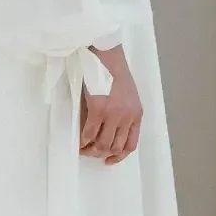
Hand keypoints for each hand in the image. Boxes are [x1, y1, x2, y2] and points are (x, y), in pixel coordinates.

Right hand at [79, 45, 142, 163]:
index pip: (130, 145)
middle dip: (101, 153)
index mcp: (136, 114)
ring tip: (83, 148)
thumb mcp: (127, 95)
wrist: (107, 56)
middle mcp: (127, 117)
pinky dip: (83, 140)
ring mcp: (113, 115)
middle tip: (90, 152)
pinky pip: (89, 133)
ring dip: (91, 150)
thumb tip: (108, 131)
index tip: (109, 160)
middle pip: (115, 147)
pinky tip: (79, 140)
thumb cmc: (114, 72)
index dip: (119, 156)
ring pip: (102, 144)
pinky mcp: (98, 109)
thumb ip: (123, 113)